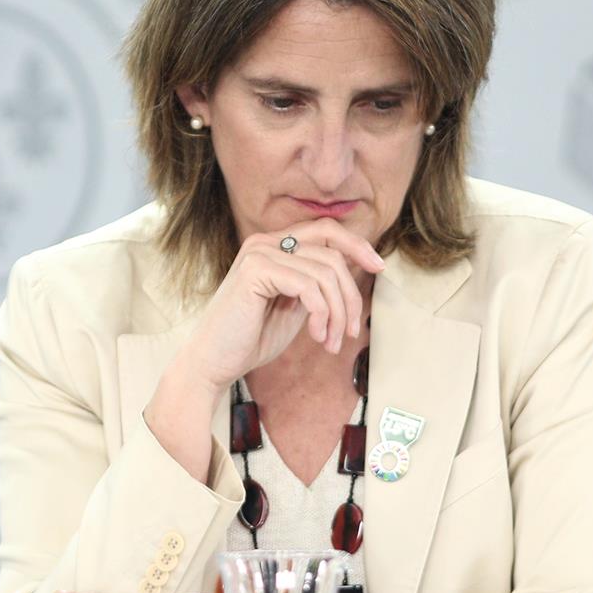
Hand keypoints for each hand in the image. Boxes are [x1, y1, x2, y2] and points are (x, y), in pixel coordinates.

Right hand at [177, 219, 385, 393]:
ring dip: (337, 313)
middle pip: (332, 250)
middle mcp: (265, 242)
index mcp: (273, 245)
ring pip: (325, 272)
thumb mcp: (295, 306)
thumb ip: (316, 284)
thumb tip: (354, 266)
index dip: (357, 245)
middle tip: (350, 330)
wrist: (213, 362)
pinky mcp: (255, 271)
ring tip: (329, 342)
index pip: (326, 230)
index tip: (379, 267)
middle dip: (350, 293)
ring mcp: (259, 253)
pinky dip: (321, 315)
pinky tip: (315, 337)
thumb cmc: (251, 338)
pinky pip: (309, 286)